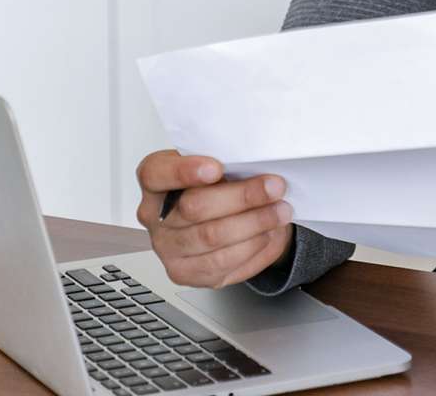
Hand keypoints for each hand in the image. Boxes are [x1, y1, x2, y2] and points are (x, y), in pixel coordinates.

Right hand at [135, 150, 295, 287]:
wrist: (225, 217)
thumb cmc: (218, 186)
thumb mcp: (219, 164)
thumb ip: (226, 162)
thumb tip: (255, 164)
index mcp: (155, 182)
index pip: (155, 174)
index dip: (184, 171)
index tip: (216, 168)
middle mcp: (155, 218)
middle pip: (195, 208)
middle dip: (242, 197)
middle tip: (274, 187)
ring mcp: (168, 249)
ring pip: (213, 238)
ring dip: (255, 224)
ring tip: (280, 211)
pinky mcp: (186, 273)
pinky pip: (224, 264)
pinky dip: (253, 248)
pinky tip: (269, 234)